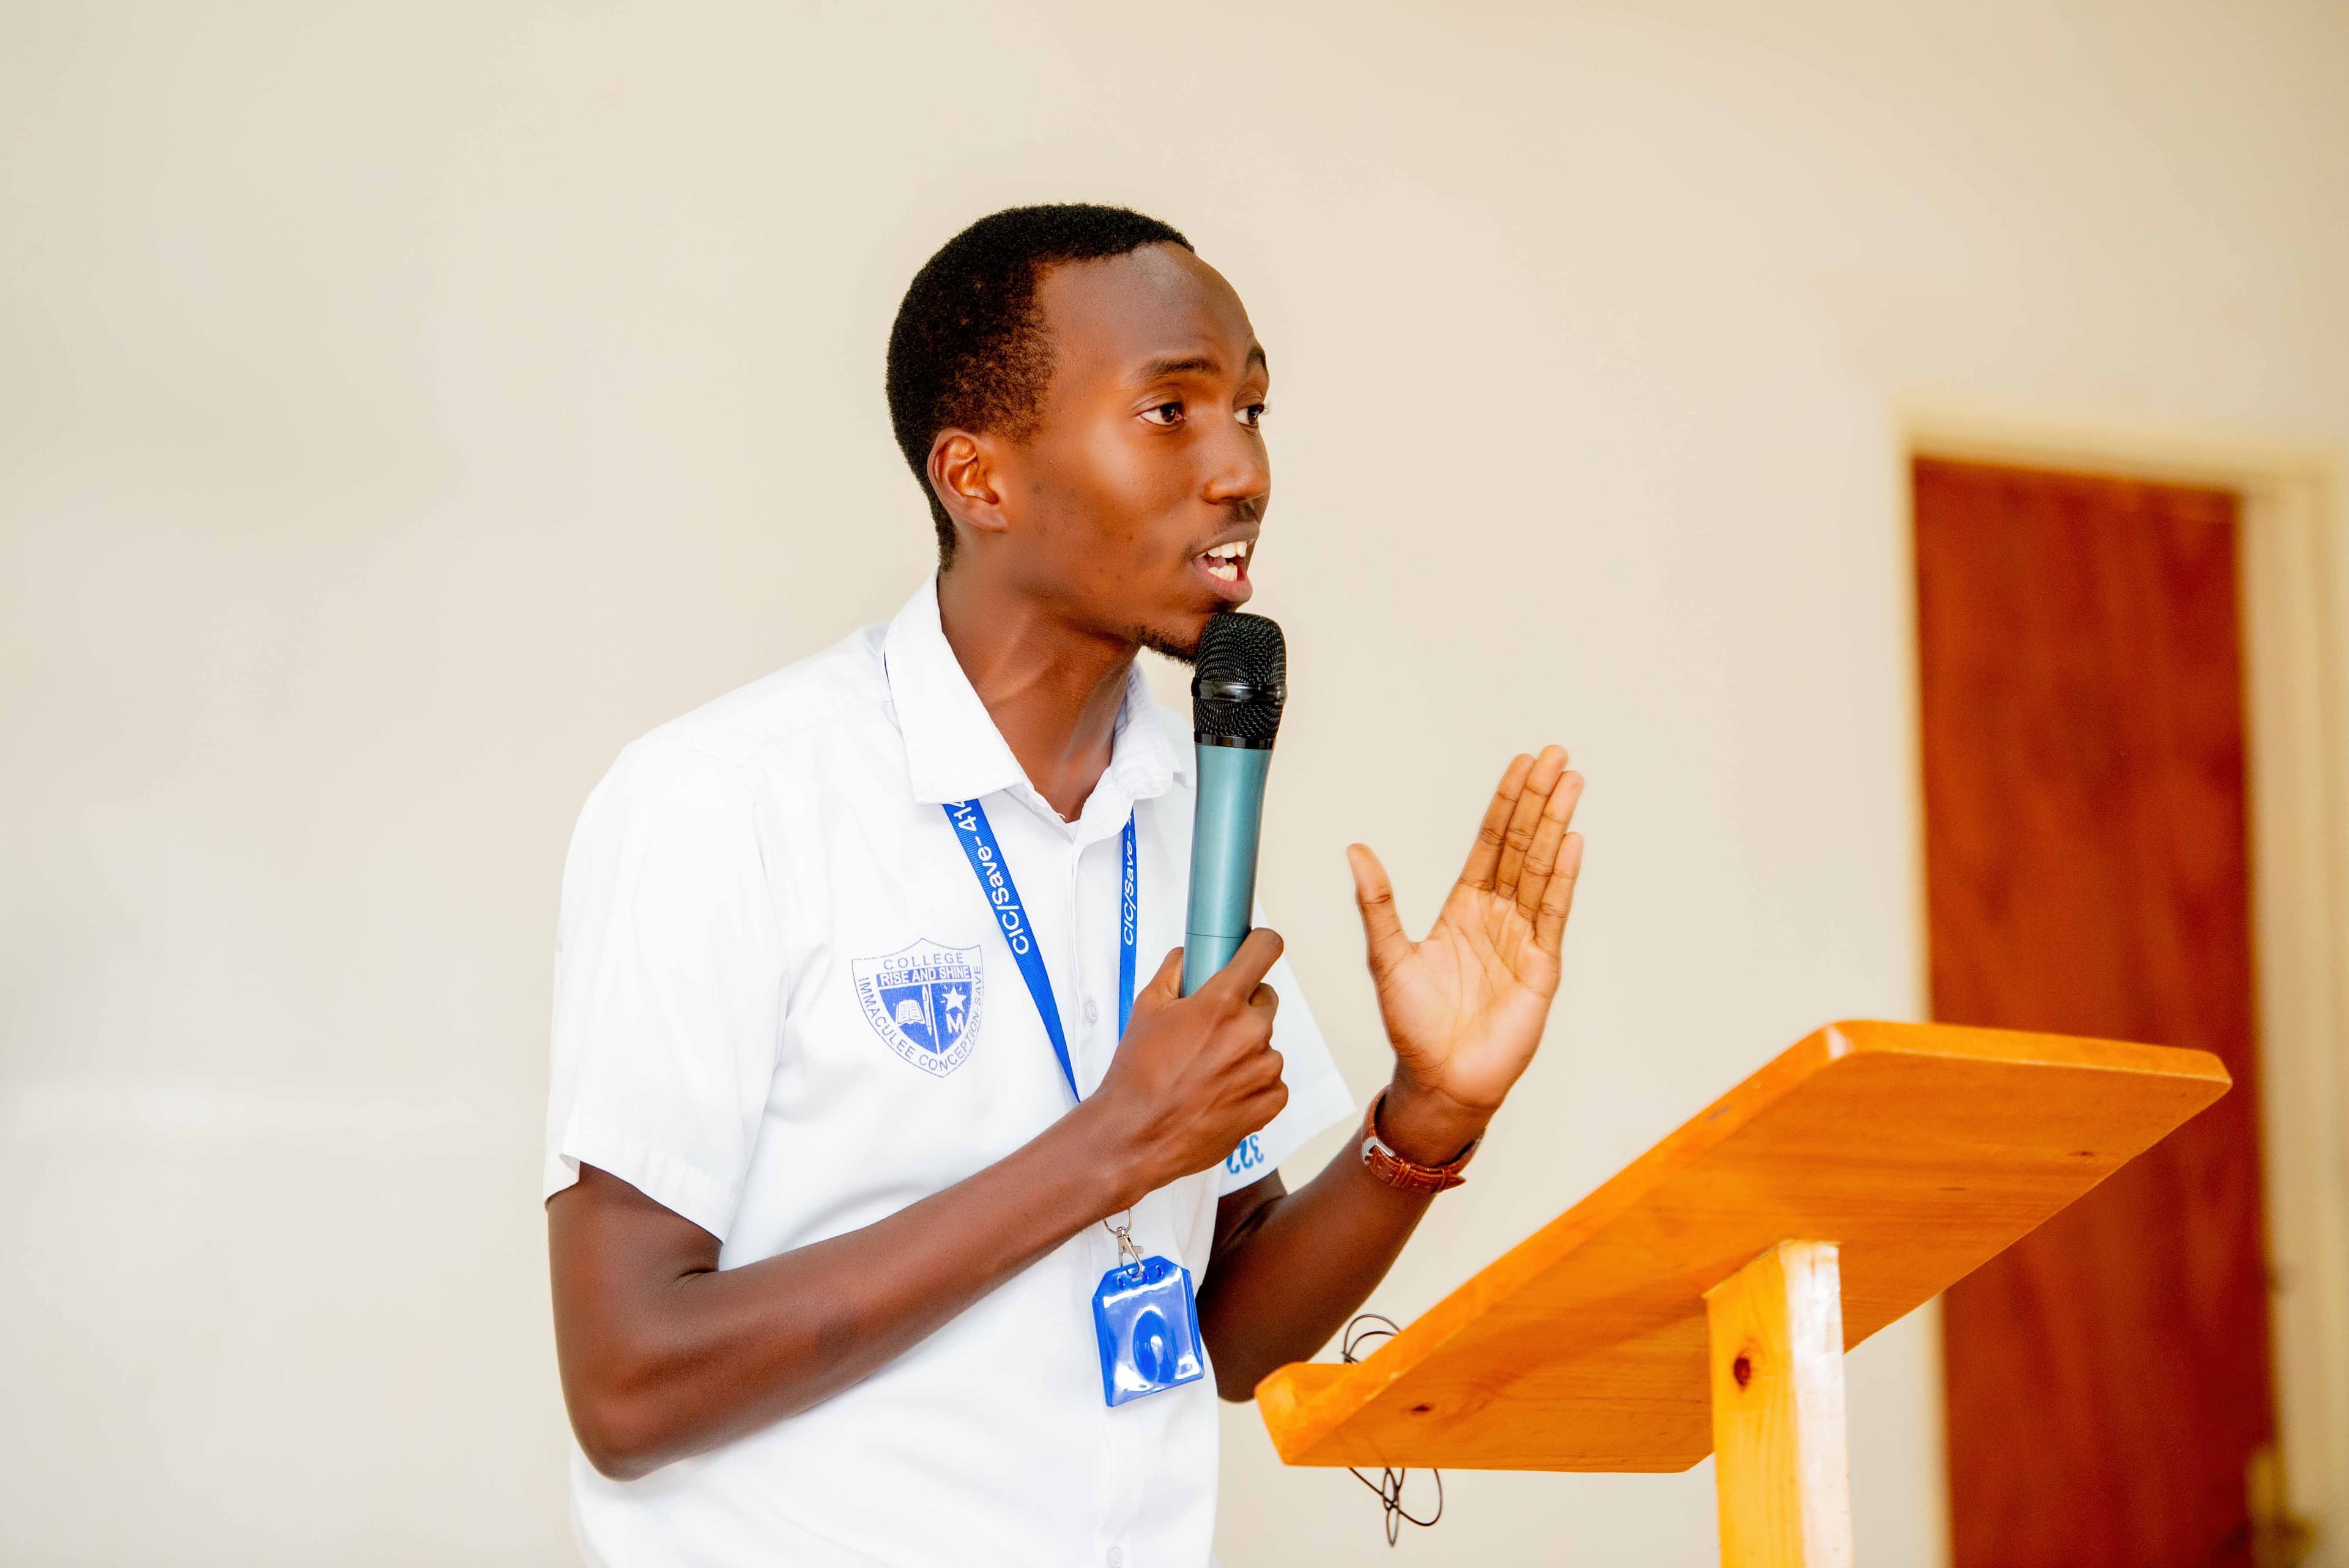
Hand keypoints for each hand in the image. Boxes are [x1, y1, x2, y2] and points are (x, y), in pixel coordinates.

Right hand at [1087, 929, 1289, 1203]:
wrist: (1137, 1135)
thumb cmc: (1138, 1075)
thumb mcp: (1146, 1008)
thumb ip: (1174, 972)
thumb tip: (1187, 956)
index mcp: (1222, 1002)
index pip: (1265, 949)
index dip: (1260, 945)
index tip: (1256, 949)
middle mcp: (1250, 1032)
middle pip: (1264, 999)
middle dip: (1242, 1007)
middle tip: (1210, 1029)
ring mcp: (1264, 1069)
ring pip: (1265, 1042)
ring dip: (1245, 1049)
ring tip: (1207, 1069)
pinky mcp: (1271, 1101)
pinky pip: (1270, 1079)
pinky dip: (1251, 1082)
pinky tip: (1219, 1091)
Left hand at [1348, 746, 1583, 1162]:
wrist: (1438, 1080)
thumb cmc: (1412, 1026)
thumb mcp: (1386, 956)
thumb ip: (1377, 902)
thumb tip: (1355, 851)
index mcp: (1464, 909)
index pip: (1491, 842)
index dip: (1506, 803)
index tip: (1521, 764)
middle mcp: (1498, 917)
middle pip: (1523, 845)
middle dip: (1539, 799)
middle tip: (1555, 755)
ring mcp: (1523, 939)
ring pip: (1542, 869)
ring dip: (1556, 825)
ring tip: (1571, 782)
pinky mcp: (1541, 967)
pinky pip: (1553, 913)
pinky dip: (1564, 877)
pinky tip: (1574, 841)